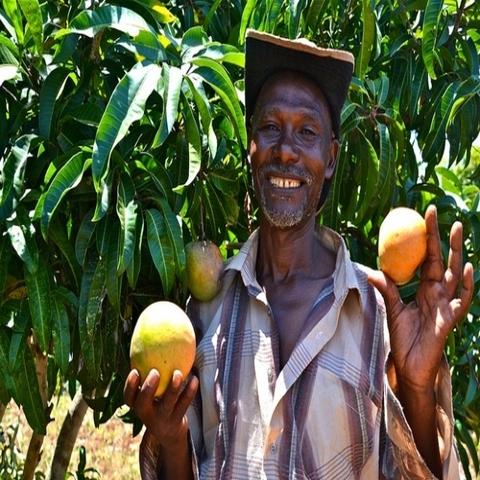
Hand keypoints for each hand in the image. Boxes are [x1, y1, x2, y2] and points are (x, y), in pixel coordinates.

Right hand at [124, 368, 198, 449]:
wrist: (168, 431)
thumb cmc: (157, 401)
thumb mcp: (149, 392)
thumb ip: (147, 372)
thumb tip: (150, 341)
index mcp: (137, 405)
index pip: (128, 397)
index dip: (130, 386)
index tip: (134, 370)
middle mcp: (147, 414)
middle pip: (143, 403)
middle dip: (147, 388)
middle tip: (155, 372)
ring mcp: (162, 418)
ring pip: (167, 404)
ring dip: (172, 388)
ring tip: (178, 374)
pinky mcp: (177, 420)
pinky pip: (184, 404)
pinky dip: (189, 391)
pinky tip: (194, 378)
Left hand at [368, 205, 473, 392]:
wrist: (410, 366)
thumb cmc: (405, 339)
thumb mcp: (393, 309)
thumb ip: (387, 289)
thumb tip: (369, 270)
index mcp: (425, 289)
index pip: (427, 259)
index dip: (427, 240)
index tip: (424, 218)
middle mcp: (438, 293)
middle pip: (443, 260)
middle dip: (443, 238)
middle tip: (441, 215)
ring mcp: (445, 305)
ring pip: (455, 274)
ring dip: (457, 252)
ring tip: (457, 231)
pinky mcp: (449, 319)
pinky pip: (461, 300)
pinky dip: (466, 285)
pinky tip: (468, 268)